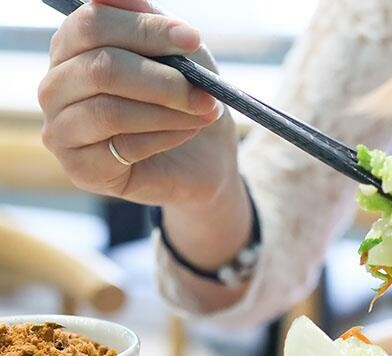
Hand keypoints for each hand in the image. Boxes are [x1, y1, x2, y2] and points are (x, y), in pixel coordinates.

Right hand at [39, 0, 241, 209]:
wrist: (203, 158)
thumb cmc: (183, 98)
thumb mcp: (174, 52)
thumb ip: (145, 19)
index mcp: (71, 48)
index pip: (92, 23)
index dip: (145, 29)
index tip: (192, 39)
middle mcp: (55, 87)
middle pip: (100, 68)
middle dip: (163, 80)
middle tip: (206, 92)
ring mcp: (62, 131)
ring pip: (110, 110)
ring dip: (168, 110)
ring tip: (203, 112)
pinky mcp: (81, 170)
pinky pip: (123, 146)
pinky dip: (165, 137)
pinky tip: (188, 132)